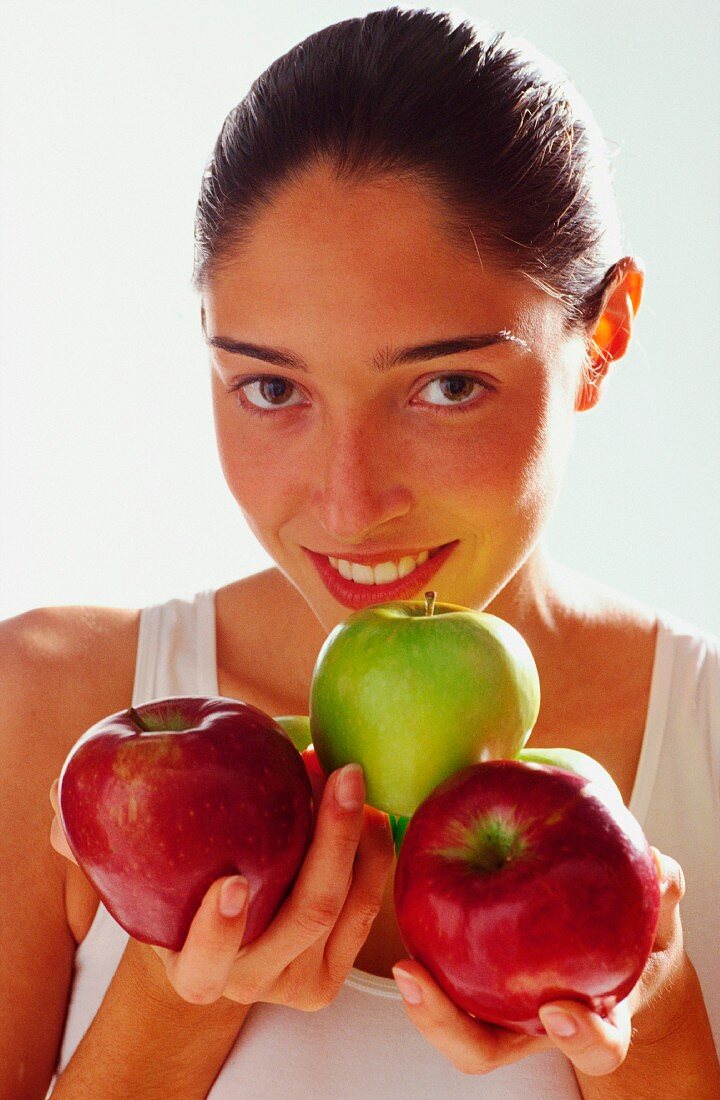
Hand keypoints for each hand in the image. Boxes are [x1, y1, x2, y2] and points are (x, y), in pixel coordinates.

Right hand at [50, 765, 393, 1009]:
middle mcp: (248, 981)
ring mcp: (300, 980)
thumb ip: (90, 838)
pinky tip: (368, 807)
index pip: (202, 966)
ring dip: (357, 837)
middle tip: (334, 770)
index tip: (230, 881)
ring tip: (351, 775)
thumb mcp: (130, 866)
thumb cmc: (174, 885)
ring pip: (345, 909)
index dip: (217, 930)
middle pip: (302, 917)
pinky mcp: (339, 964)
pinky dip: (373, 854)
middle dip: (327, 840)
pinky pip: (368, 908)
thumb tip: (59, 802)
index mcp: (190, 967)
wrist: (216, 927)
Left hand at [391, 847, 684, 1077]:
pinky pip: (437, 964)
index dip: (580, 1036)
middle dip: (447, 1026)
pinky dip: (422, 935)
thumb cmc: (632, 930)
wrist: (612, 935)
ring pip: (451, 1024)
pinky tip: (407, 890)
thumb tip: (662, 872)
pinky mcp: (468, 968)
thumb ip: (661, 895)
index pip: (594, 1046)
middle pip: (483, 1049)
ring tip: (403, 967)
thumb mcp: (656, 914)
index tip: (560, 1012)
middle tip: (417, 982)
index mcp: (594, 1016)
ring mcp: (498, 1004)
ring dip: (423, 1004)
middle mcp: (535, 1021)